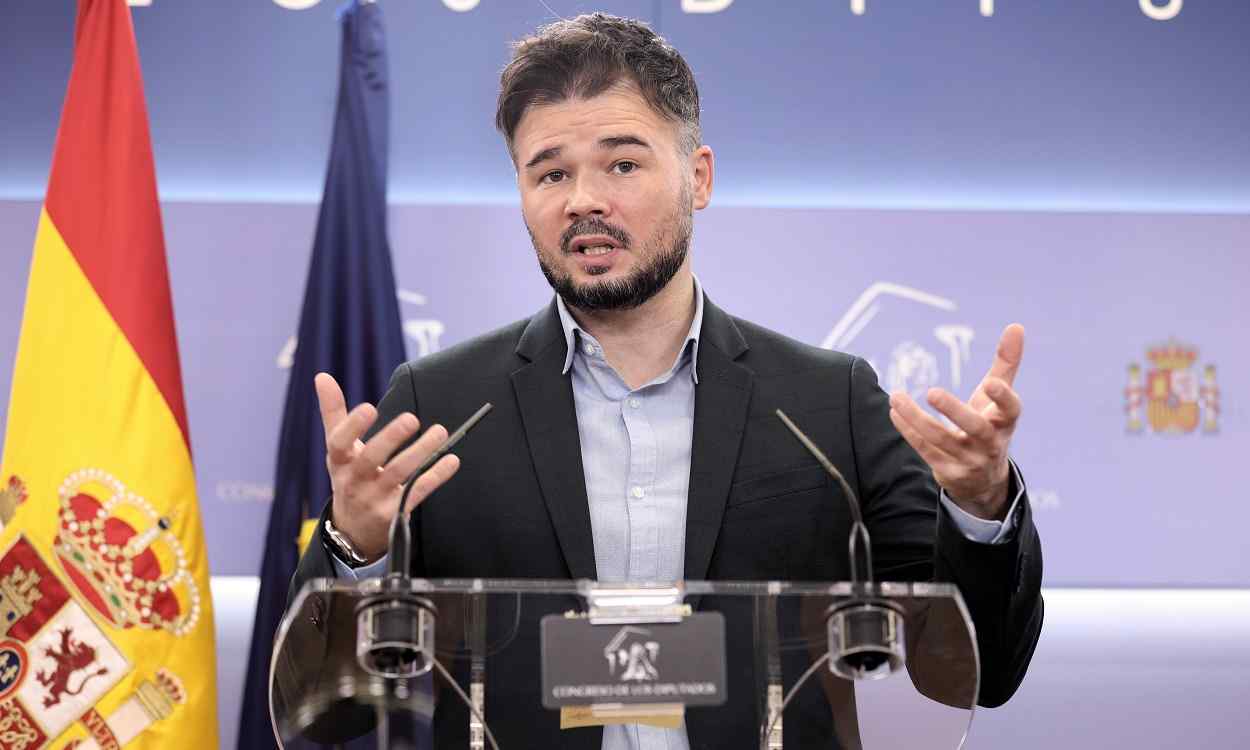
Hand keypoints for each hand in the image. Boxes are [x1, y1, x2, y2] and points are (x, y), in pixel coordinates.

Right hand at [315, 372, 460, 558]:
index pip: (339, 443)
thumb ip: (332, 412)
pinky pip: (417, 492)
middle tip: (412, 418)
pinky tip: (451, 460)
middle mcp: (355, 480)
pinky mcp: (394, 513)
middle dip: (391, 438)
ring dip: (420, 452)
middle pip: (371, 459)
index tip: (369, 408)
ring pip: (398, 474)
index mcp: (340, 461)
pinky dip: (435, 476)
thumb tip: (321, 376)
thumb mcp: (337, 449)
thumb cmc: (349, 477)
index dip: (353, 427)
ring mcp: (374, 498)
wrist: (352, 531)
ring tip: (440, 432)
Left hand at [887, 324, 1023, 519]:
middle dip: (954, 411)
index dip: (1003, 397)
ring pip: (941, 439)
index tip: (990, 382)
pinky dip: (908, 430)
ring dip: (915, 417)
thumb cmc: (990, 424)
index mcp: (1005, 421)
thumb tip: (1016, 325)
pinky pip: (925, 450)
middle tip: (932, 391)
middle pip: (975, 428)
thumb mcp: (998, 397)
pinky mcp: (949, 472)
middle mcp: (990, 443)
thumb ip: (1006, 363)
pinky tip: (895, 412)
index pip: (1011, 409)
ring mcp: (970, 460)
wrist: (983, 480)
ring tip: (896, 396)